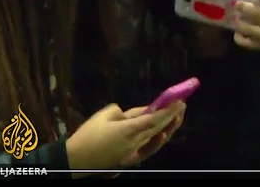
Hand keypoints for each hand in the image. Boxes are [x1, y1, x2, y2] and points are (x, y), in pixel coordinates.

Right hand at [65, 102, 184, 177]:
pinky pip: (150, 149)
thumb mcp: (105, 115)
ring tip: (178, 116)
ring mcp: (134, 153)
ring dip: (169, 127)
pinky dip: (159, 140)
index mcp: (128, 130)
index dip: (168, 110)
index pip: (154, 119)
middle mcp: (135, 143)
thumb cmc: (88, 135)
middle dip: (172, 115)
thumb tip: (140, 112)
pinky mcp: (131, 160)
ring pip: (157, 139)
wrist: (77, 160)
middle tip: (182, 103)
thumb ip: (125, 112)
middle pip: (158, 128)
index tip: (179, 100)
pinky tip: (165, 132)